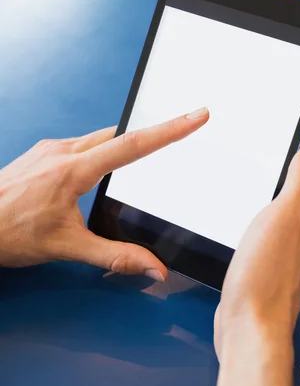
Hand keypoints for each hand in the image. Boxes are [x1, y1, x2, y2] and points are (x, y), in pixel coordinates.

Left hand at [0, 108, 208, 280]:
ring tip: (139, 159)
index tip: (195, 116)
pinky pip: (80, 144)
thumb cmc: (9, 233)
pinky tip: (95, 171)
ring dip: (120, 145)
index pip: (134, 145)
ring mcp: (50, 149)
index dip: (170, 130)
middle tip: (179, 128)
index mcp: (74, 170)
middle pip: (119, 134)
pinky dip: (98, 152)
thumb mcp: (67, 248)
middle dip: (150, 133)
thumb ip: (115, 257)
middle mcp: (63, 151)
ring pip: (98, 138)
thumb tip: (153, 268)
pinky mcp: (42, 154)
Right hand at [204, 135, 299, 385]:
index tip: (253, 160)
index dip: (275, 174)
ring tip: (226, 205)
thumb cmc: (263, 273)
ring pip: (261, 227)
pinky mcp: (257, 275)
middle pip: (276, 207)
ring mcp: (276, 261)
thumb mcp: (282, 214)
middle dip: (257, 196)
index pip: (294, 188)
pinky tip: (227, 239)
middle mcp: (296, 242)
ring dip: (246, 217)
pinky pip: (249, 246)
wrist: (245, 327)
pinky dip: (239, 238)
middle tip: (233, 181)